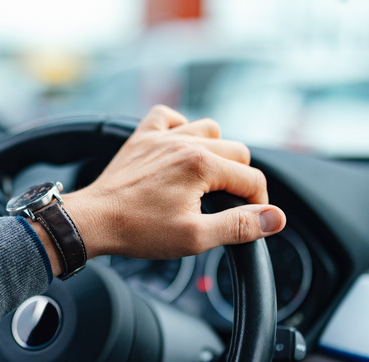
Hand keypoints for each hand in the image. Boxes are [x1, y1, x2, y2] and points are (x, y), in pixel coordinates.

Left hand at [58, 105, 285, 265]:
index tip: (252, 221)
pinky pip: (167, 116)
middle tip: (228, 205)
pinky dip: (179, 127)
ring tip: (207, 179)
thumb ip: (239, 225)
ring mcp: (161, 137)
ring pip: (208, 129)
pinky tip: (178, 148)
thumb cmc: (139, 230)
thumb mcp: (195, 237)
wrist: (93, 221)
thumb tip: (275, 218)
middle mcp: (184, 142)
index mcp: (201, 165)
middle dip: (240, 179)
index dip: (259, 204)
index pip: (251, 178)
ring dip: (216, 151)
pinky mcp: (141, 138)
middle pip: (236, 151)